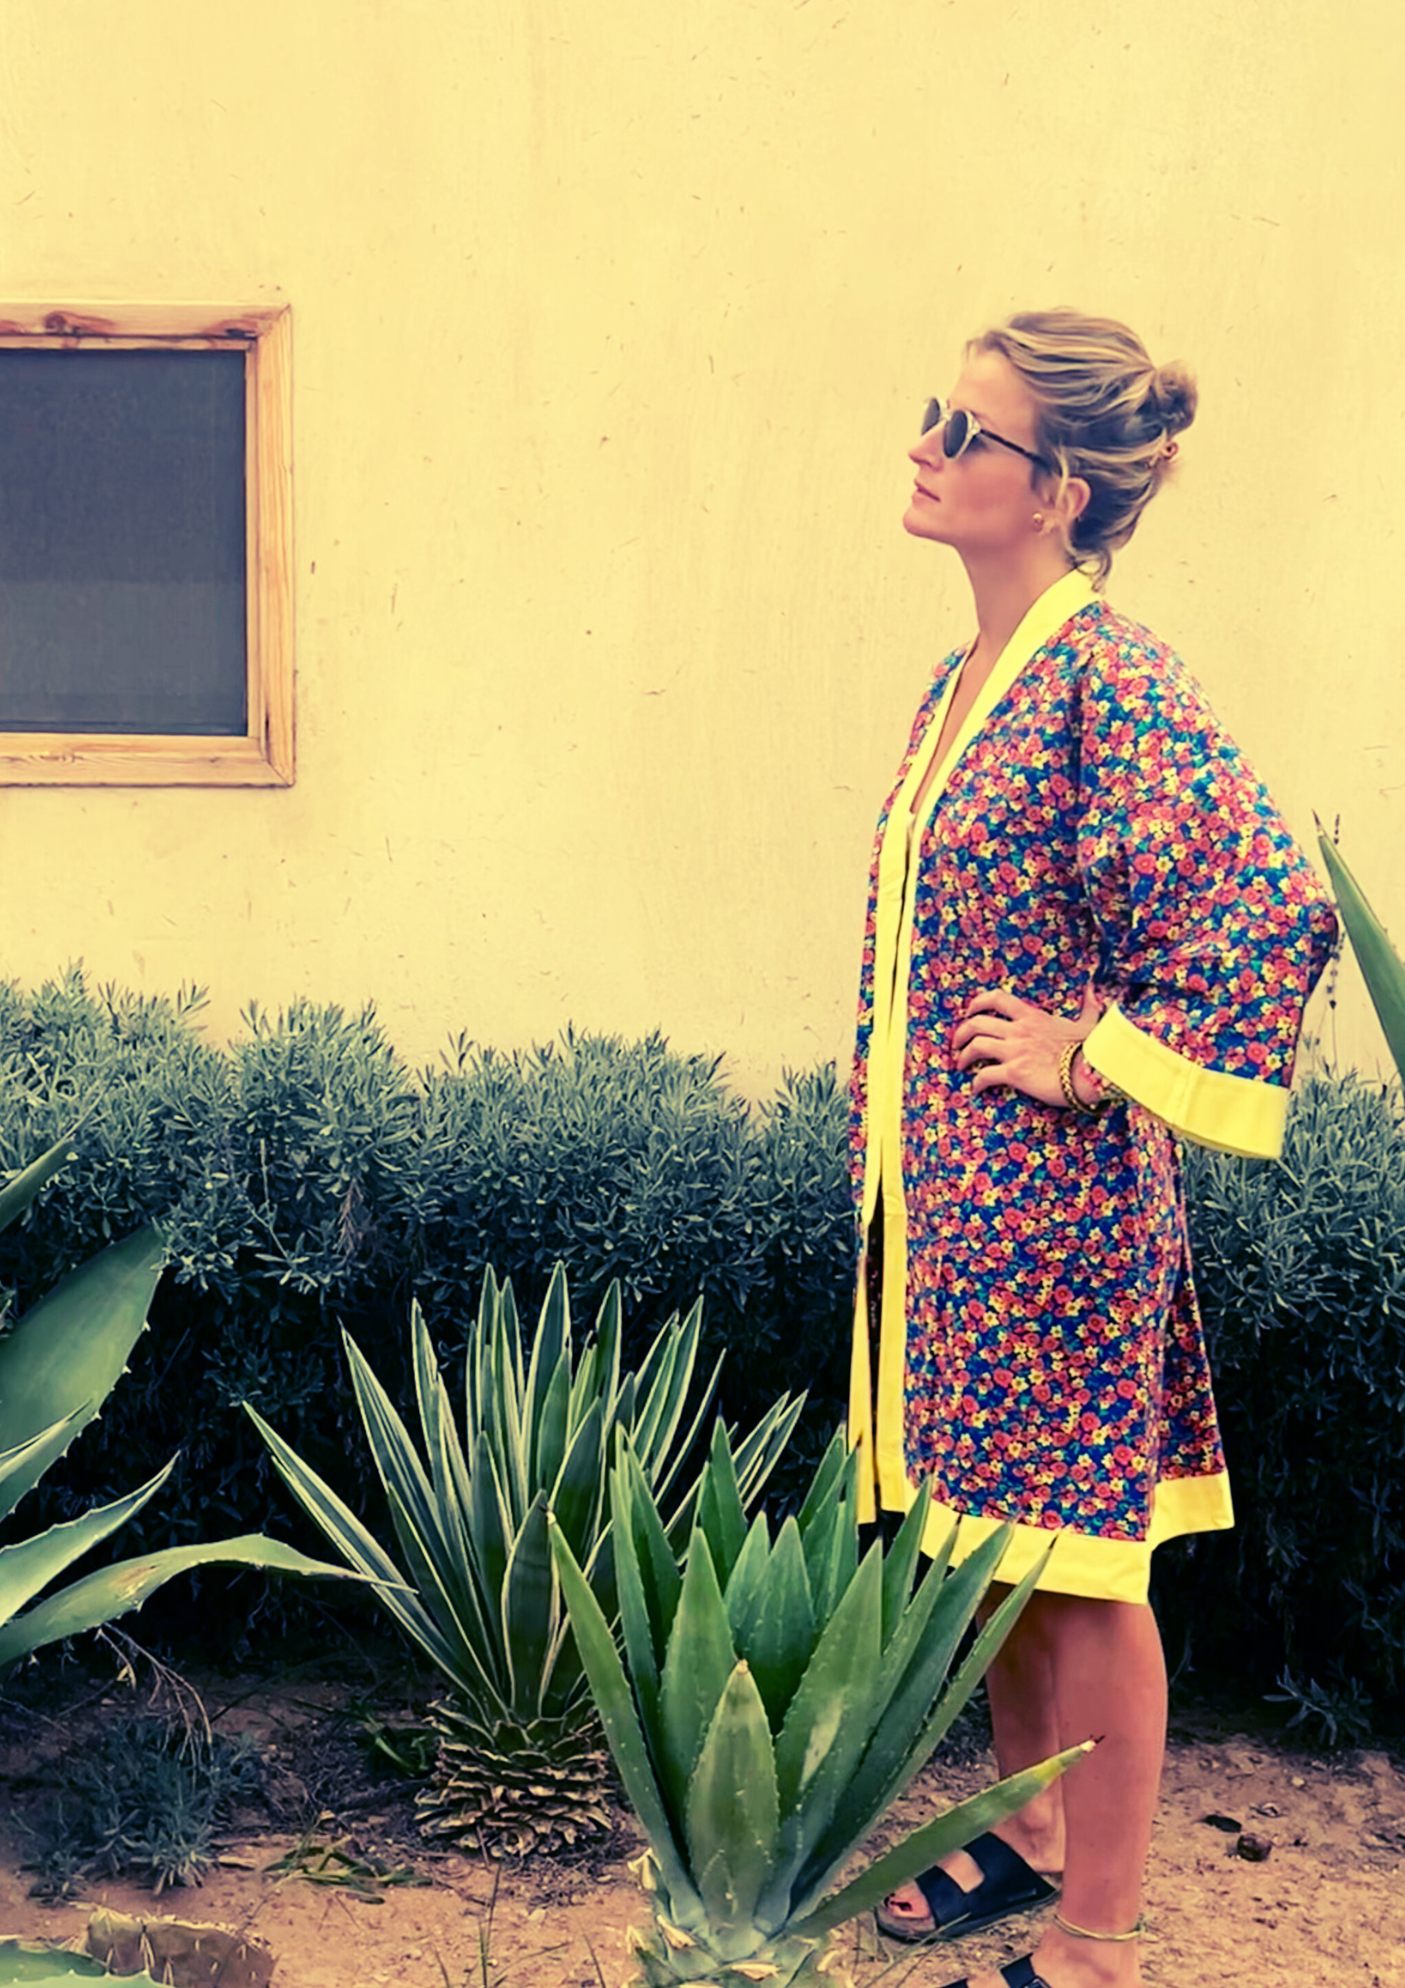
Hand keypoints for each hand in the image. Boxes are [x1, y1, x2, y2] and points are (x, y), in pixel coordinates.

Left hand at [952, 983, 1102, 1106]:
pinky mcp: (1015, 1072)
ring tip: (960, 1065)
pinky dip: (976, 1082)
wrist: (1094, 1071)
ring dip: (963, 1056)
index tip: (969, 1012)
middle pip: (976, 1023)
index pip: (997, 998)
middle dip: (961, 1033)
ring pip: (976, 1045)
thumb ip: (1088, 1006)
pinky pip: (985, 1075)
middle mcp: (1019, 1030)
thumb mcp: (1089, 1023)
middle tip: (956, 1044)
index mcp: (1033, 1016)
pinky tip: (975, 1089)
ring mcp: (1015, 1051)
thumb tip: (1093, 990)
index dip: (977, 1003)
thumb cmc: (1093, 1049)